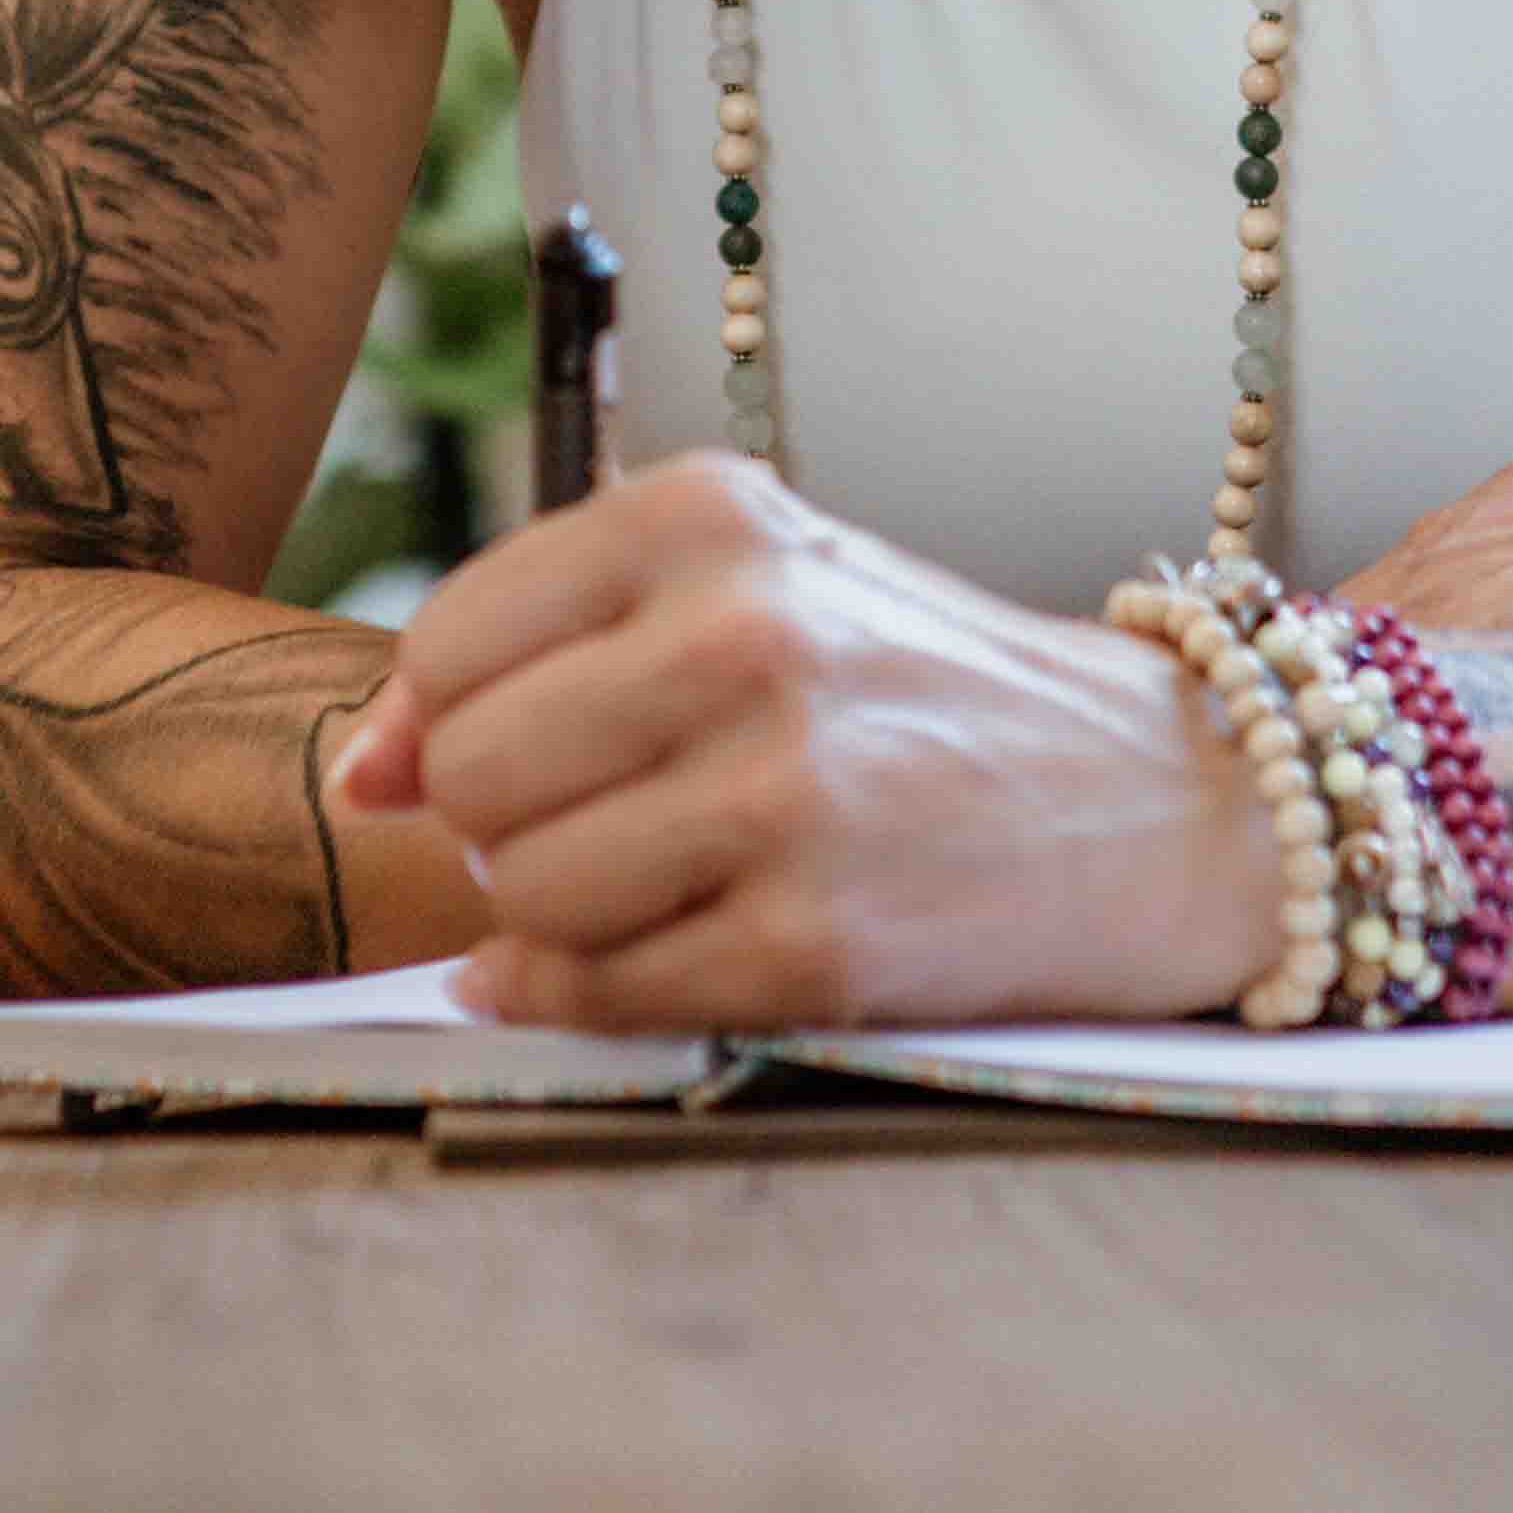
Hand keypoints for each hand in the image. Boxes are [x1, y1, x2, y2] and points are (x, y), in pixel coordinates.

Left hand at [321, 450, 1283, 1033]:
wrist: (1152, 798)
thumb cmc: (910, 690)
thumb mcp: (747, 588)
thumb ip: (540, 648)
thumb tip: (360, 778)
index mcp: (710, 517)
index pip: (452, 642)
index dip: (445, 725)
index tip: (511, 752)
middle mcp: (745, 633)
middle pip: (474, 779)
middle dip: (504, 827)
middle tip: (603, 820)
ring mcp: (786, 793)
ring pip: (524, 895)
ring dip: (558, 918)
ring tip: (659, 879)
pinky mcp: (817, 941)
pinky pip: (606, 993)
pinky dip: (595, 994)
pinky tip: (664, 952)